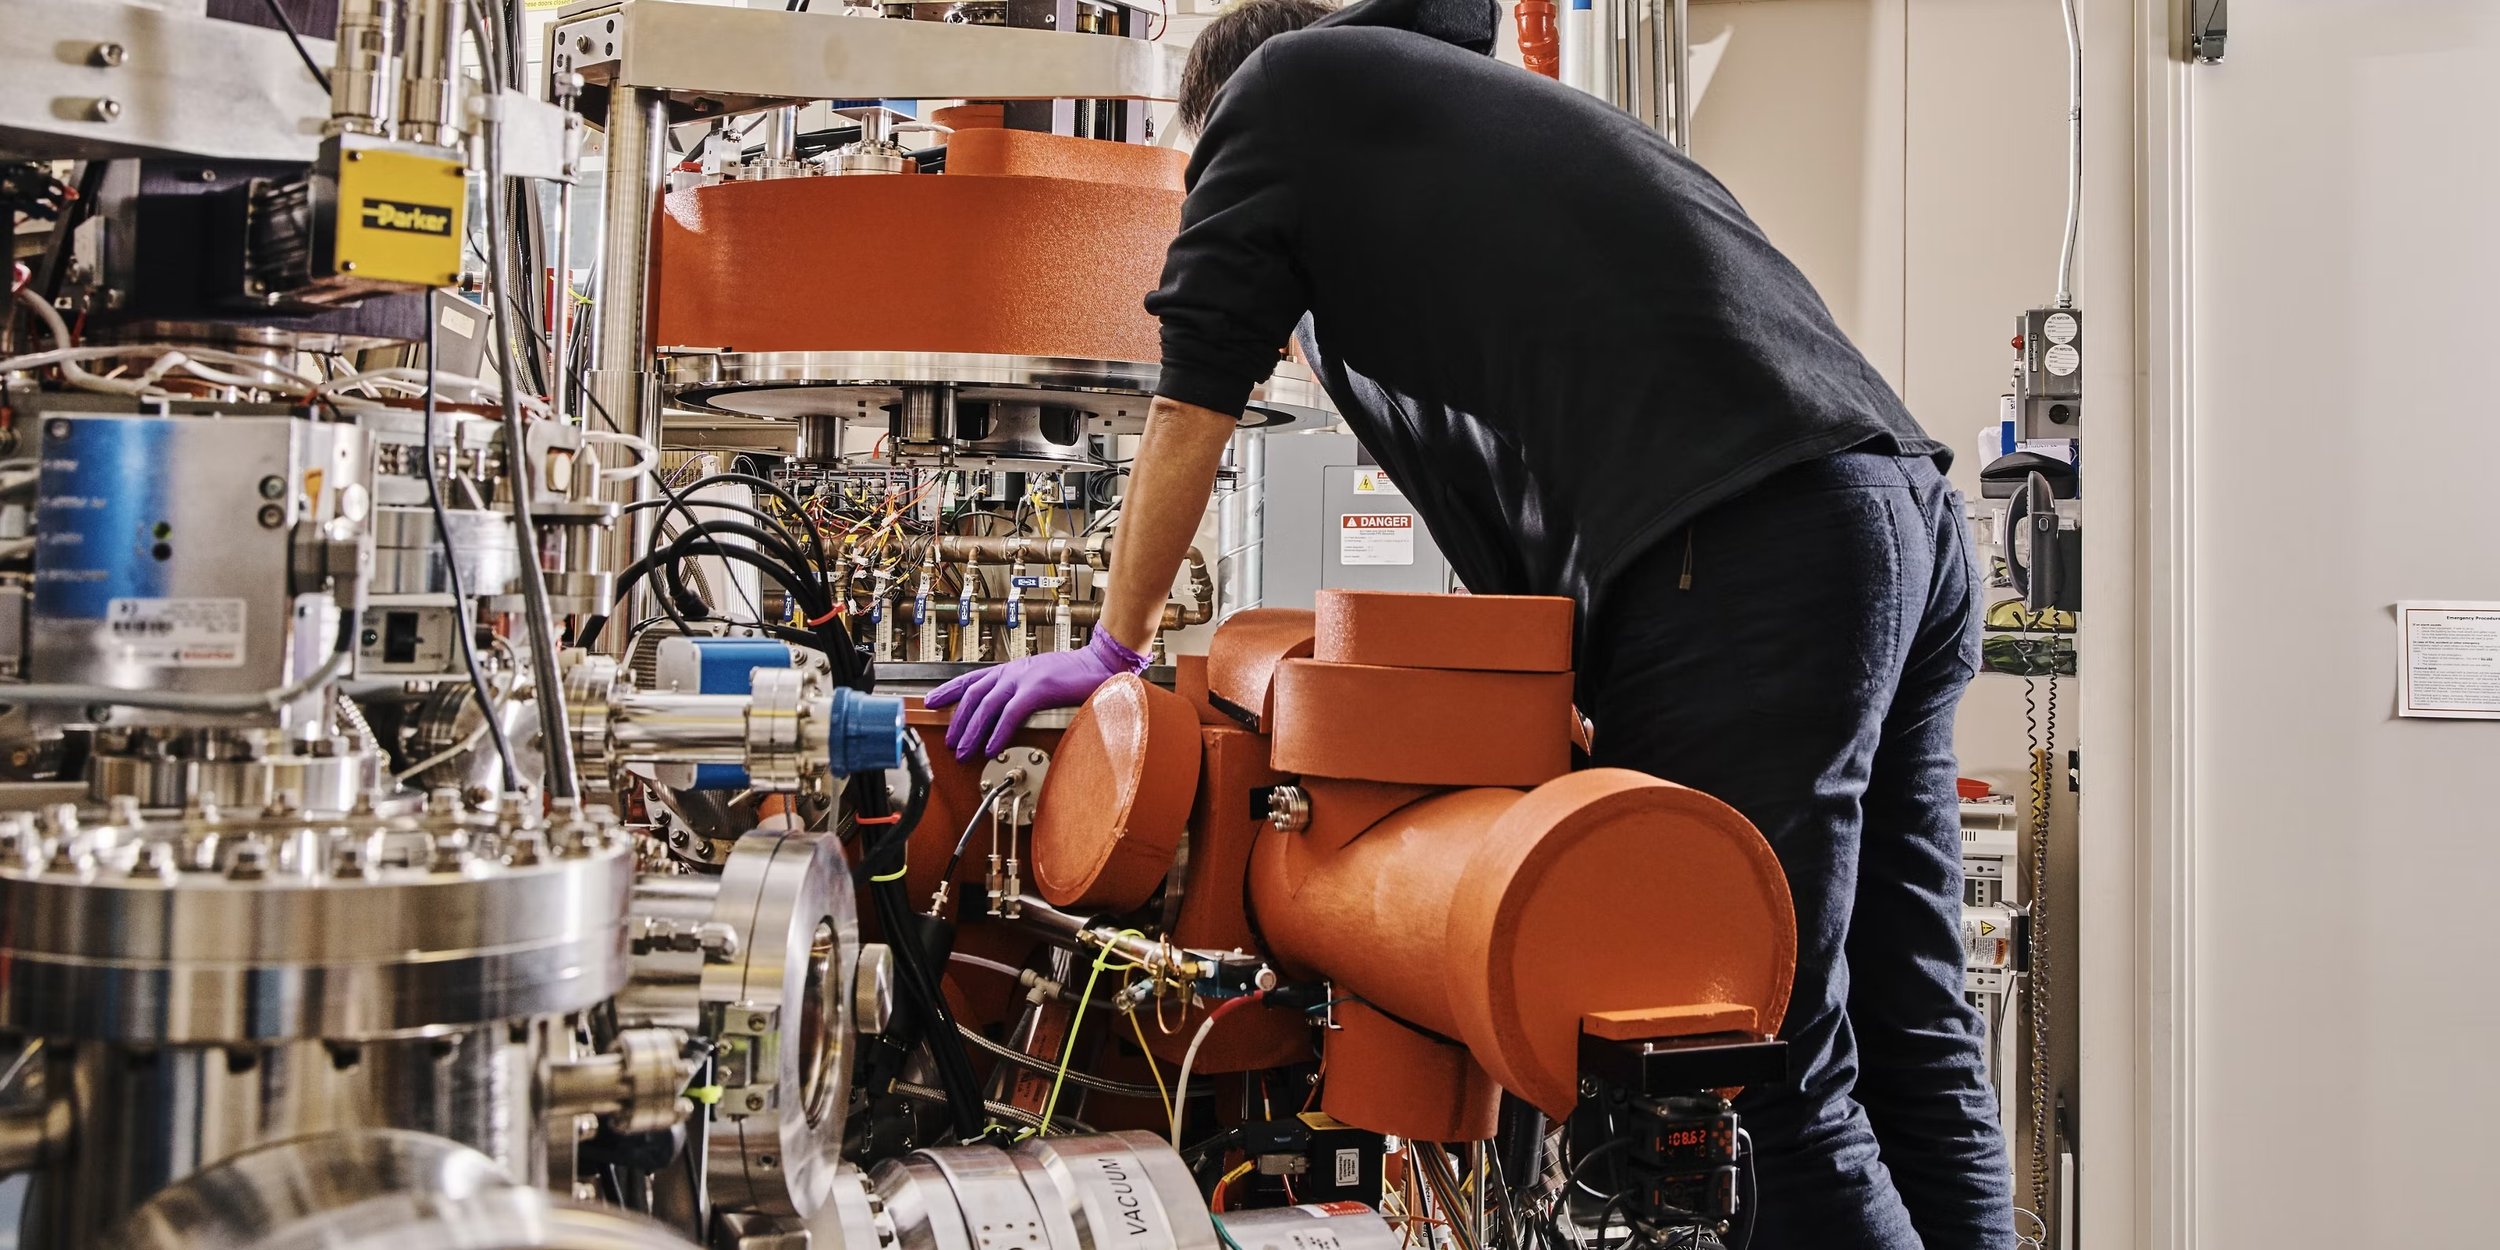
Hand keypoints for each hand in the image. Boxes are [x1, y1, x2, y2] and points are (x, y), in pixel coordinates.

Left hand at [925, 628, 1151, 760]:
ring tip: (963, 750)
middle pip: (973, 695)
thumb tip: (1008, 715)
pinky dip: (998, 732)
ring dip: (972, 731)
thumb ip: (1023, 694)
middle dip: (957, 721)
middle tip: (949, 742)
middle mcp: (1013, 671)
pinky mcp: (1038, 689)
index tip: (930, 702)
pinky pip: (1010, 714)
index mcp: (1012, 669)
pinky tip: (991, 747)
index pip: (971, 679)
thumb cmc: (1077, 676)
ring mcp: (1024, 678)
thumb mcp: (1041, 681)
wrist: (1103, 663)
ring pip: (986, 706)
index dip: (948, 691)